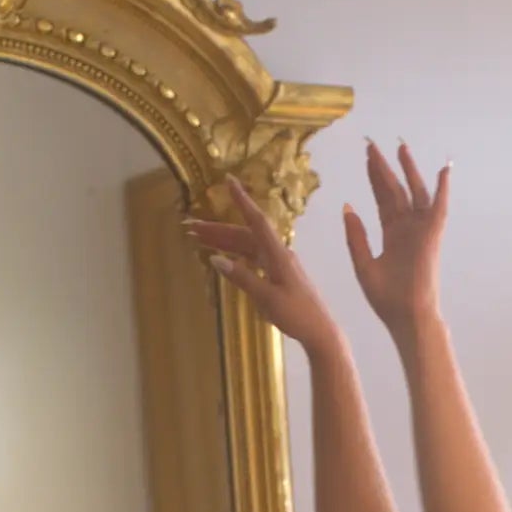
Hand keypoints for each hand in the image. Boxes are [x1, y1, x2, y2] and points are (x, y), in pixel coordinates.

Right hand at [185, 178, 340, 352]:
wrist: (321, 332)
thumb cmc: (297, 316)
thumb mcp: (267, 299)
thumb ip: (242, 278)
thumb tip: (215, 259)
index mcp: (278, 255)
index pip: (257, 221)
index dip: (242, 200)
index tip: (229, 180)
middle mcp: (278, 254)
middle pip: (244, 234)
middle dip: (218, 229)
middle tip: (191, 227)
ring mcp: (279, 263)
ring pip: (247, 246)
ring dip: (223, 241)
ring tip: (198, 239)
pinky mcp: (278, 274)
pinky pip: (253, 257)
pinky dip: (235, 254)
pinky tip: (222, 255)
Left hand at [344, 141, 449, 334]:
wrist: (406, 316)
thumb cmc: (386, 299)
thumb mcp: (363, 264)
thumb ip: (355, 236)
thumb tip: (347, 207)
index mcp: (391, 235)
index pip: (382, 199)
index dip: (374, 177)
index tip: (367, 156)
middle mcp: (406, 228)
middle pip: (395, 190)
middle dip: (385, 168)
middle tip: (373, 145)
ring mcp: (420, 230)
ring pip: (415, 192)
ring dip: (409, 170)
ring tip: (401, 147)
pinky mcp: (432, 235)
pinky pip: (439, 208)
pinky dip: (443, 189)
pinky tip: (444, 170)